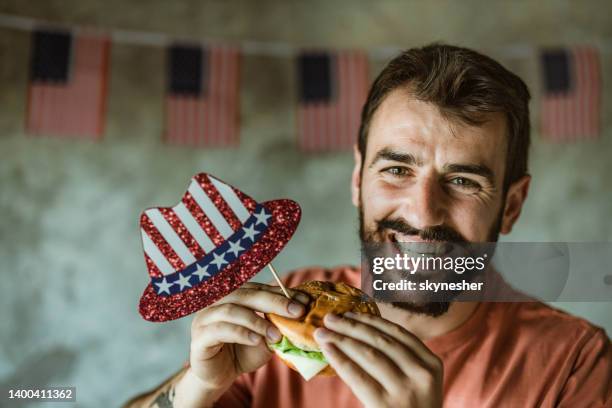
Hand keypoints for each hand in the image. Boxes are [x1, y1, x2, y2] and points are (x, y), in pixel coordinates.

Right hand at [176, 282, 308, 406]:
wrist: (219, 377)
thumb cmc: (242, 352)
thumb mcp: (265, 336)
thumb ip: (276, 324)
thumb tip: (299, 312)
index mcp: (233, 296)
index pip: (259, 288)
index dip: (282, 292)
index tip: (304, 300)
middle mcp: (217, 302)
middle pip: (246, 294)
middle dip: (274, 302)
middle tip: (296, 311)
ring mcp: (205, 318)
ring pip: (232, 310)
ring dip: (257, 321)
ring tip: (276, 334)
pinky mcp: (199, 337)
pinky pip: (220, 329)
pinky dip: (241, 333)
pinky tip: (256, 340)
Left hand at [314, 312, 442, 407]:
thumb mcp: (419, 382)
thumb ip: (402, 360)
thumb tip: (361, 332)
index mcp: (432, 363)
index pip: (398, 333)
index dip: (372, 320)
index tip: (350, 313)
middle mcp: (421, 374)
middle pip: (381, 340)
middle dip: (352, 327)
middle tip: (330, 318)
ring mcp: (405, 390)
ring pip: (368, 354)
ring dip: (342, 339)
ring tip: (322, 333)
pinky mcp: (385, 405)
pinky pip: (357, 376)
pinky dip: (340, 360)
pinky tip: (328, 350)